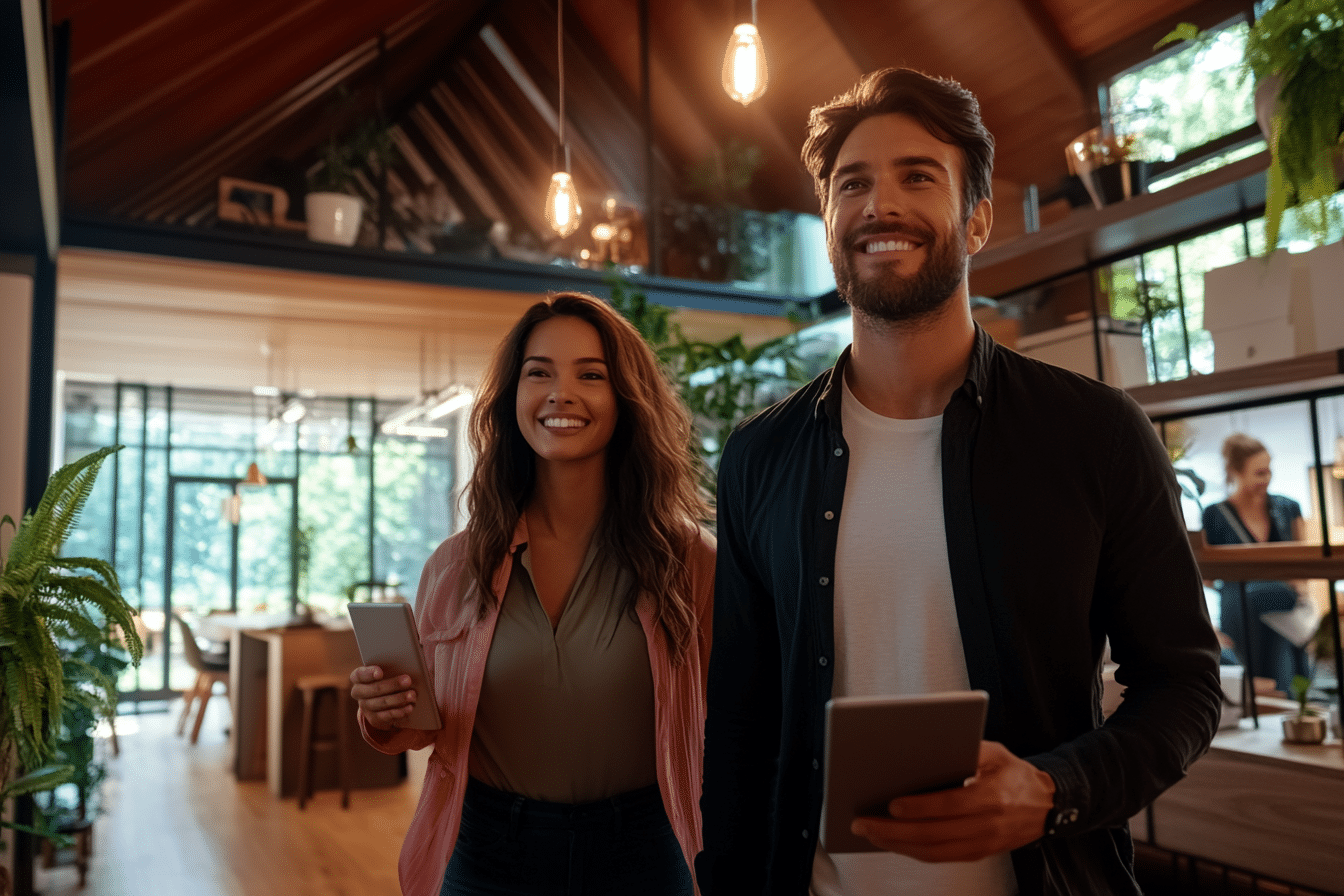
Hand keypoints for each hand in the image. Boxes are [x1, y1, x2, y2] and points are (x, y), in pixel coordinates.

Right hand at [350, 665, 416, 730]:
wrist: (383, 699)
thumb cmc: (387, 677)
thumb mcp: (386, 671)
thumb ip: (391, 668)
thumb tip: (405, 667)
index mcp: (358, 677)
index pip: (360, 674)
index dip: (369, 673)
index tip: (380, 673)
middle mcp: (358, 692)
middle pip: (374, 689)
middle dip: (392, 685)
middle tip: (408, 680)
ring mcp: (365, 706)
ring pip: (381, 703)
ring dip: (398, 699)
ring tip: (412, 695)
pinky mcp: (373, 718)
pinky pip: (386, 716)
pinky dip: (399, 712)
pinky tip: (409, 707)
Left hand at [850, 740, 1054, 861]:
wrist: (1048, 805)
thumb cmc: (1015, 774)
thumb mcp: (996, 752)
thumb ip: (966, 750)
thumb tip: (927, 748)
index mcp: (994, 797)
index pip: (950, 805)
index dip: (919, 808)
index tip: (891, 804)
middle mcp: (989, 826)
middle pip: (934, 834)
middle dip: (893, 831)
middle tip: (863, 823)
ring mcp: (984, 844)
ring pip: (933, 852)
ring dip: (897, 845)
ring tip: (869, 833)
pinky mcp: (979, 853)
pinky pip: (940, 857)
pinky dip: (913, 850)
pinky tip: (892, 841)